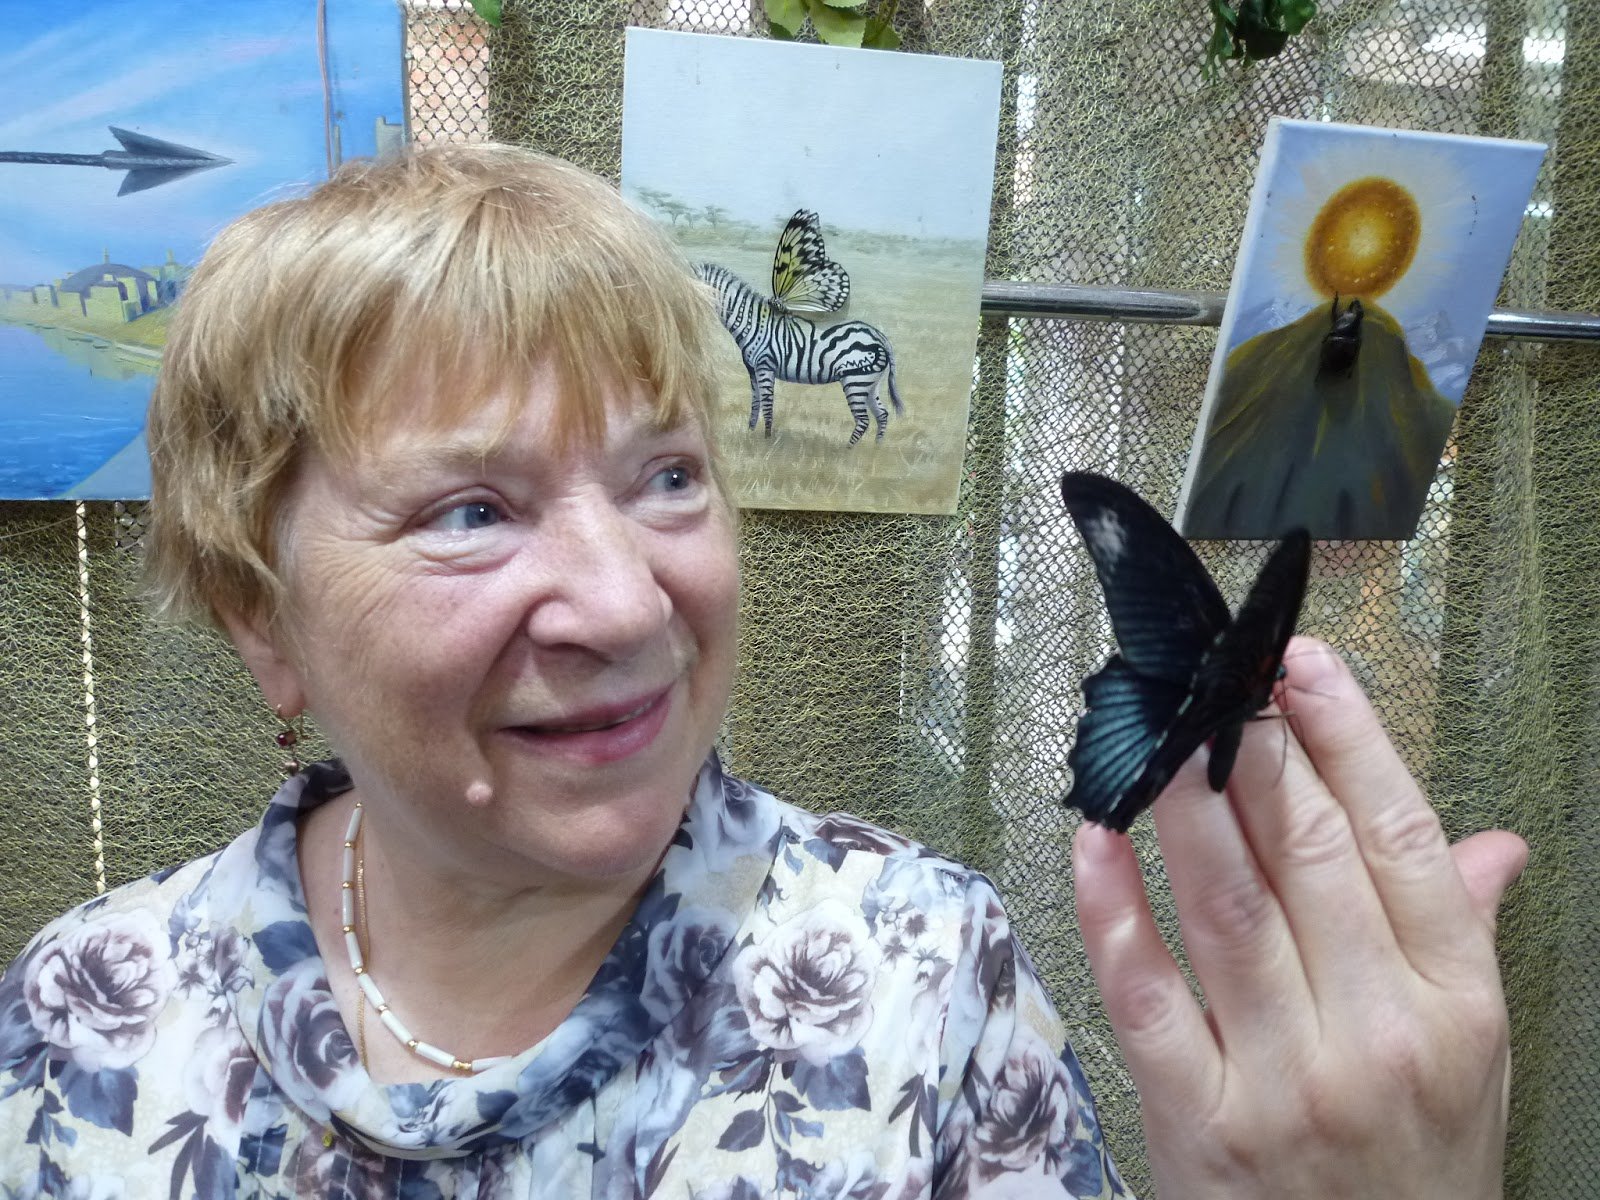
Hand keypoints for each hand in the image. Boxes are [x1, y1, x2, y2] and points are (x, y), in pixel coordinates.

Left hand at [1072, 637, 1526, 1198]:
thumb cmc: (1418, 1171)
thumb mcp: (1474, 1060)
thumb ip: (1467, 936)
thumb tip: (1492, 843)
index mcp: (1454, 1005)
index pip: (1401, 840)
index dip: (1350, 739)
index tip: (1302, 666)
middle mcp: (1375, 1035)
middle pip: (1310, 857)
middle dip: (1257, 753)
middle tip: (1218, 681)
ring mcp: (1280, 1078)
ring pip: (1226, 908)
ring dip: (1186, 808)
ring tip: (1158, 732)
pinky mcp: (1196, 1117)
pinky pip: (1145, 994)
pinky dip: (1113, 912)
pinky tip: (1094, 840)